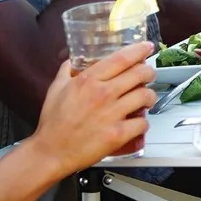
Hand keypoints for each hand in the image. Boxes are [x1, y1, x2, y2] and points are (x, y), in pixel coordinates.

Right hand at [29, 41, 156, 177]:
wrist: (50, 153)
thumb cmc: (53, 123)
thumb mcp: (56, 89)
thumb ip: (67, 70)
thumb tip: (74, 60)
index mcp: (89, 80)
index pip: (122, 58)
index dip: (139, 50)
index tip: (147, 47)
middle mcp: (103, 94)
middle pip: (139, 74)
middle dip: (149, 72)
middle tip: (149, 75)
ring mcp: (112, 114)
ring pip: (145, 96)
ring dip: (149, 96)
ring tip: (146, 99)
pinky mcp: (118, 134)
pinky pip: (142, 123)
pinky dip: (144, 122)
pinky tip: (138, 122)